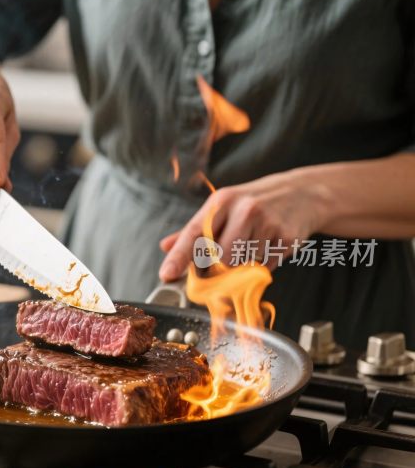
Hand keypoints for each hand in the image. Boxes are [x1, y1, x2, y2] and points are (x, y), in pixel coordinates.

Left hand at [158, 169, 329, 280]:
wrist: (303, 193)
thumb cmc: (254, 203)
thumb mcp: (223, 208)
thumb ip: (194, 230)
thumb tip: (165, 246)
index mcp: (221, 202)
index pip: (194, 233)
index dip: (179, 256)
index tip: (166, 274)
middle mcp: (243, 209)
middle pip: (220, 257)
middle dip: (221, 265)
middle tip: (230, 255)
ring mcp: (266, 222)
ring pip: (242, 264)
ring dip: (244, 263)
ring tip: (254, 242)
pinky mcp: (285, 237)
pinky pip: (264, 267)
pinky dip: (263, 263)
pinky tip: (269, 244)